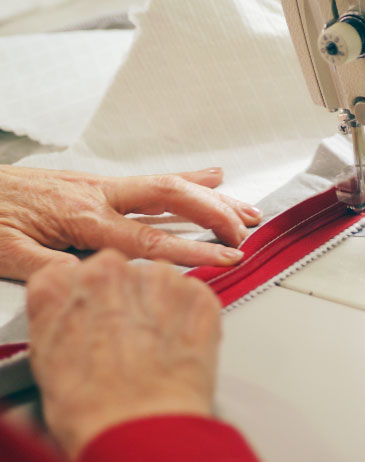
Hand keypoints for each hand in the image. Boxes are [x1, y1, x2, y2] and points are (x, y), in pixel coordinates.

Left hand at [0, 165, 262, 280]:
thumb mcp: (6, 250)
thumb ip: (49, 268)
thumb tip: (94, 283)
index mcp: (82, 216)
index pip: (150, 237)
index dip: (193, 248)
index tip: (226, 257)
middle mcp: (100, 195)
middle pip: (172, 198)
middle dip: (214, 213)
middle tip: (243, 231)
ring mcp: (103, 186)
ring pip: (169, 186)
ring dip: (211, 196)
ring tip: (244, 209)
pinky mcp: (100, 184)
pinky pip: (153, 181)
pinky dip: (187, 179)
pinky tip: (210, 178)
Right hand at [27, 250, 221, 459]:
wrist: (141, 429)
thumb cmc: (95, 408)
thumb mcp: (48, 356)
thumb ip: (62, 317)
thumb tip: (78, 316)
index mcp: (63, 283)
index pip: (85, 275)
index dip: (99, 301)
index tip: (104, 319)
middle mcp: (111, 271)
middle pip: (126, 275)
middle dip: (133, 303)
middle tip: (135, 342)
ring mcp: (158, 279)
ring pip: (163, 283)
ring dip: (165, 309)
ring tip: (159, 351)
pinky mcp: (198, 295)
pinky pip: (197, 298)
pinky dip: (194, 321)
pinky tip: (180, 350)